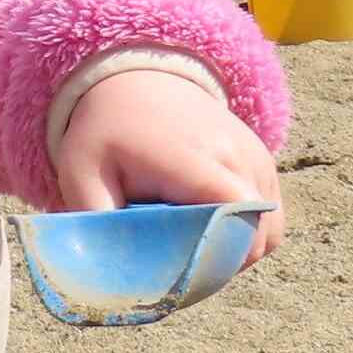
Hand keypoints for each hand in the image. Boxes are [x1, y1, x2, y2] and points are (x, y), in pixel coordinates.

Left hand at [54, 66, 284, 258]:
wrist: (136, 79)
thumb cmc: (105, 131)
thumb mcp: (80, 173)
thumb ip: (95, 223)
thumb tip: (108, 273)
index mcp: (192, 160)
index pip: (236, 219)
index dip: (218, 258)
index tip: (182, 272)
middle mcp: (237, 157)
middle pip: (256, 236)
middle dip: (224, 263)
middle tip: (181, 264)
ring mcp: (258, 158)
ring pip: (270, 231)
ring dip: (239, 249)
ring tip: (194, 243)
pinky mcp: (265, 161)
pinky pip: (272, 216)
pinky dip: (250, 231)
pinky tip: (211, 225)